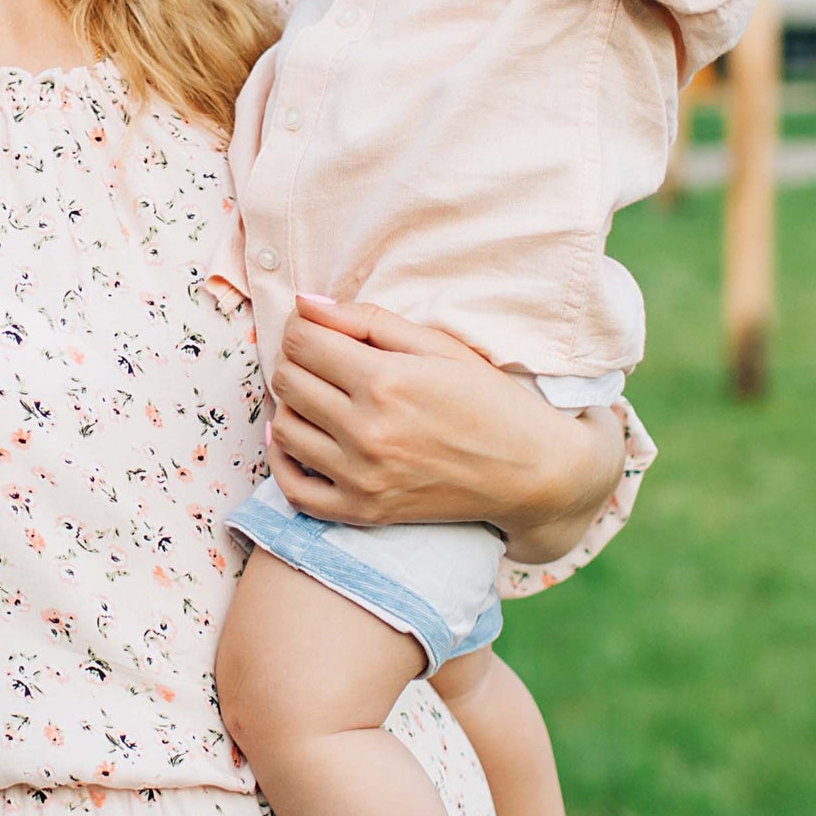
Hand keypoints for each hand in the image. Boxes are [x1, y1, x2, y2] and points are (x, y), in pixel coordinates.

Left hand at [266, 293, 625, 563]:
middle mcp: (367, 432)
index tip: (317, 329)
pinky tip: (299, 439)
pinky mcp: (363, 512)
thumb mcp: (439, 347)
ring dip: (292, 405)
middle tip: (321, 360)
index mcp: (386, 382)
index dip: (302, 328)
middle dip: (296, 361)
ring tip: (320, 396)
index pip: (301, 343)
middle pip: (287, 382)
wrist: (531, 472)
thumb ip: (369, 321)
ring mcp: (362, 477)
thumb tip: (305, 303)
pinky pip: (293, 488)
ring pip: (284, 429)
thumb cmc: (490, 401)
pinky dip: (284, 460)